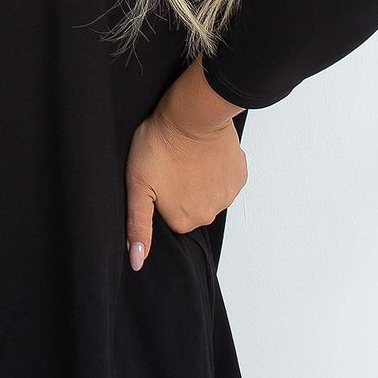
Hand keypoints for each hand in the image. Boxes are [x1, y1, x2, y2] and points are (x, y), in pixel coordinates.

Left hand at [125, 62, 247, 270]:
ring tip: (187, 159)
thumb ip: (138, 226)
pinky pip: (225, 179)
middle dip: (182, 192)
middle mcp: (208, 215)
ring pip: (209, 195)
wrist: (192, 115)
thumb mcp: (138, 186)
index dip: (162, 196)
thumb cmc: (160, 145)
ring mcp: (227, 195)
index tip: (158, 178)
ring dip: (200, 181)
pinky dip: (216, 169)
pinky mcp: (239, 176)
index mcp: (183, 221)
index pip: (170, 217)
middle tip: (172, 167)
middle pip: (191, 208)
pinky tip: (205, 155)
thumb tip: (137, 262)